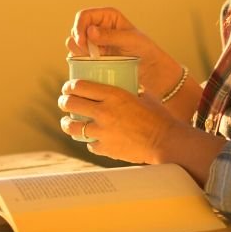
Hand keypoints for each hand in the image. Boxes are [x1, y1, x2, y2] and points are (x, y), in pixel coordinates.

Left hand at [58, 79, 179, 164]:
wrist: (166, 142)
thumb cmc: (159, 116)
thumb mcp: (144, 95)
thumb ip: (131, 89)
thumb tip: (126, 82)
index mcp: (113, 95)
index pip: (79, 86)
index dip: (70, 86)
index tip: (69, 87)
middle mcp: (103, 112)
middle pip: (70, 104)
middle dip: (64, 102)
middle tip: (65, 102)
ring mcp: (102, 132)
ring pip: (71, 127)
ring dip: (67, 124)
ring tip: (68, 123)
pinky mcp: (105, 148)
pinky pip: (89, 144)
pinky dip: (90, 141)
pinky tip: (93, 139)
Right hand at [65, 7, 182, 98]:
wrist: (150, 68)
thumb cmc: (144, 50)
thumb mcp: (130, 40)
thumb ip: (110, 35)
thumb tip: (90, 31)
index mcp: (107, 16)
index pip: (84, 16)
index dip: (79, 27)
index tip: (83, 42)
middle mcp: (98, 26)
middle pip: (75, 29)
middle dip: (78, 41)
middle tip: (90, 54)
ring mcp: (93, 42)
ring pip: (73, 42)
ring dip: (79, 51)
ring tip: (94, 59)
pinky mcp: (92, 55)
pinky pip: (77, 56)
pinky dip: (80, 60)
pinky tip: (92, 64)